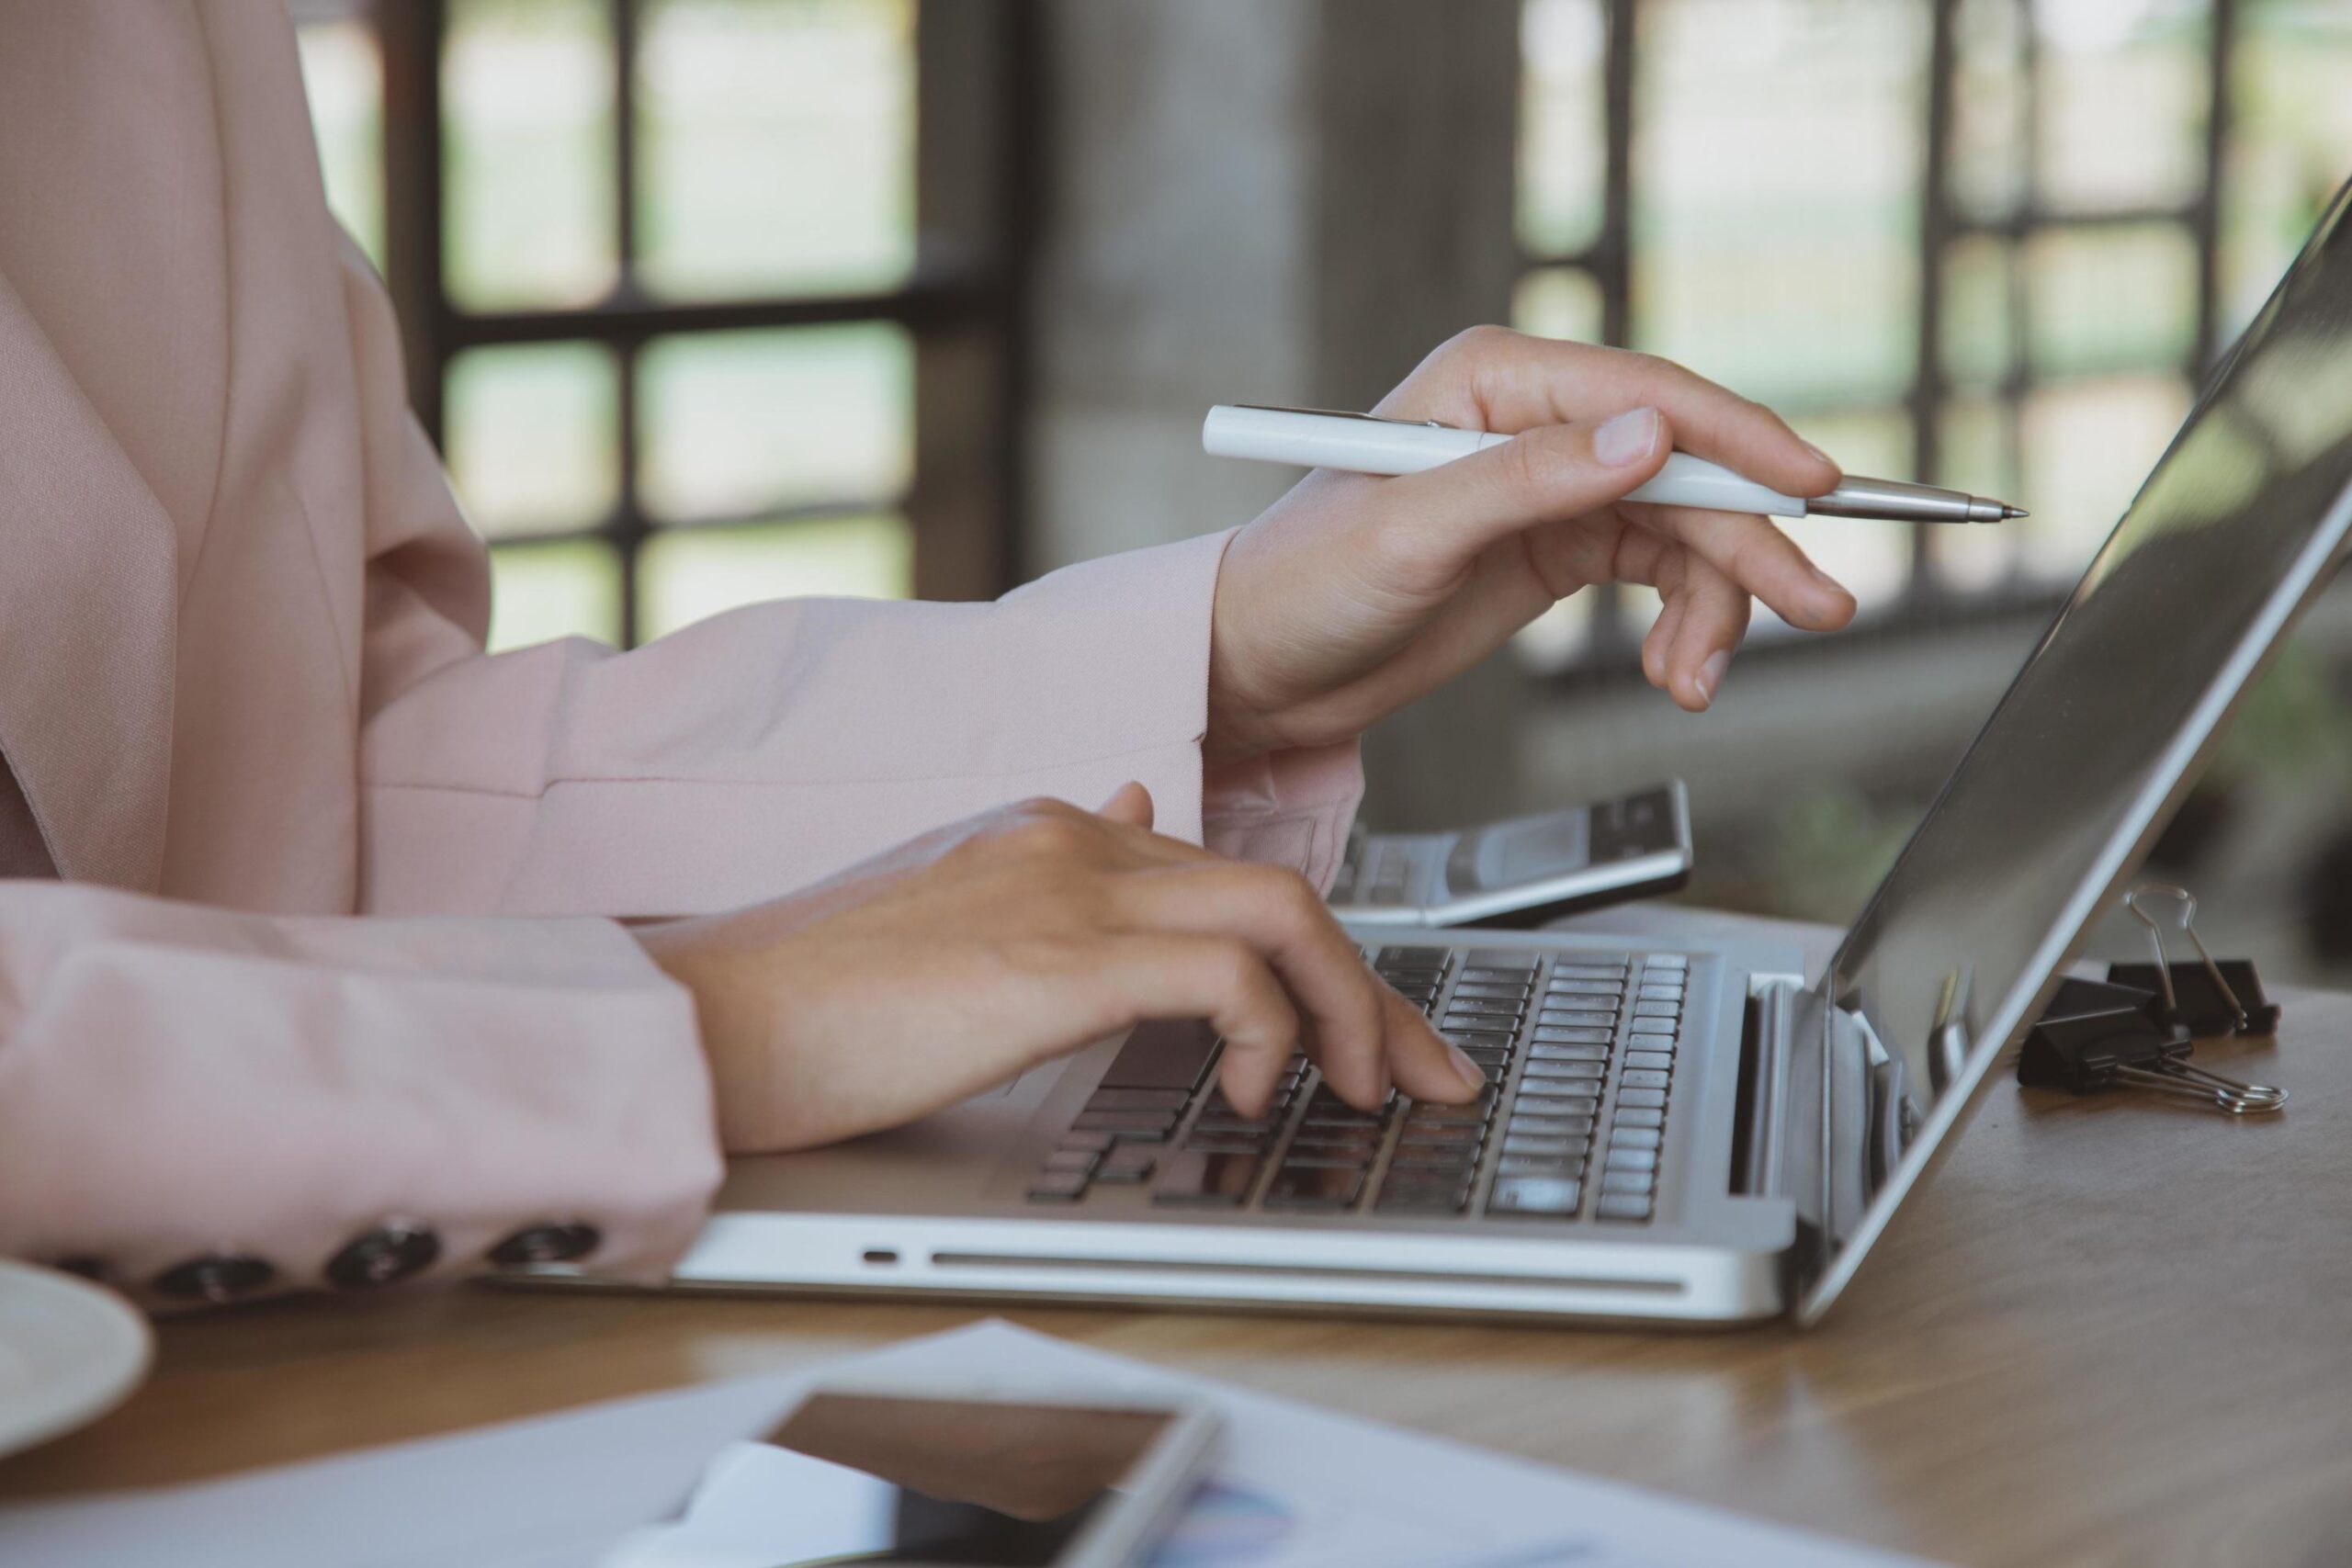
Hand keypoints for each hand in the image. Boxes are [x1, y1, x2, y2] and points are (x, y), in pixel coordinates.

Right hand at [635, 786, 1480, 1152]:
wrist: (717, 1025)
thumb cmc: (820, 1005)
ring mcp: (1069, 890)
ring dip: (1347, 1010)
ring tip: (1361, 1093)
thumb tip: (1130, 812)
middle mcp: (1075, 841)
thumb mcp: (954, 925)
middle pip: (1279, 894)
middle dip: (1373, 994)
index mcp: (1054, 836)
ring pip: (1281, 915)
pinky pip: (1226, 976)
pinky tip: (1242, 1094)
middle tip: (1425, 1076)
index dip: (1321, 962)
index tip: (1373, 1036)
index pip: (1229, 881)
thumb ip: (1051, 878)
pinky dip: (1265, 1034)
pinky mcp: (1059, 958)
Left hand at [1206, 327, 1858, 759]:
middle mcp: (1535, 419)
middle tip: (1817, 605)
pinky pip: (1658, 573)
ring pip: (1685, 529)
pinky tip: (1676, 675)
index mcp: (1494, 380)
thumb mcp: (1411, 533)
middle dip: (1752, 542)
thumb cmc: (1305, 584)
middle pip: (1685, 468)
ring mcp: (1552, 484)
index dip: (1738, 441)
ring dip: (1716, 604)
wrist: (1261, 668)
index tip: (1810, 489)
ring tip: (1699, 680)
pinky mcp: (1557, 547)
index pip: (1646, 394)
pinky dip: (1683, 625)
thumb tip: (1648, 439)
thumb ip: (1528, 481)